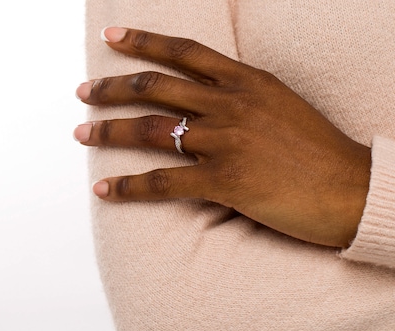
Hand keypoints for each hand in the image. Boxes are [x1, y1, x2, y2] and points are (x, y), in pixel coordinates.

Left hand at [74, 27, 370, 247]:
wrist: (351, 188)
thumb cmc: (320, 151)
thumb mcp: (282, 106)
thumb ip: (244, 100)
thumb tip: (212, 106)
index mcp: (247, 82)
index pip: (184, 52)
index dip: (143, 42)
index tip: (113, 39)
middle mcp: (231, 105)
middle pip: (156, 88)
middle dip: (112, 88)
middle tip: (84, 92)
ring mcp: (226, 142)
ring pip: (151, 132)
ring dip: (110, 131)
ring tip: (82, 132)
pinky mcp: (225, 181)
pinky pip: (163, 181)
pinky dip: (129, 186)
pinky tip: (105, 188)